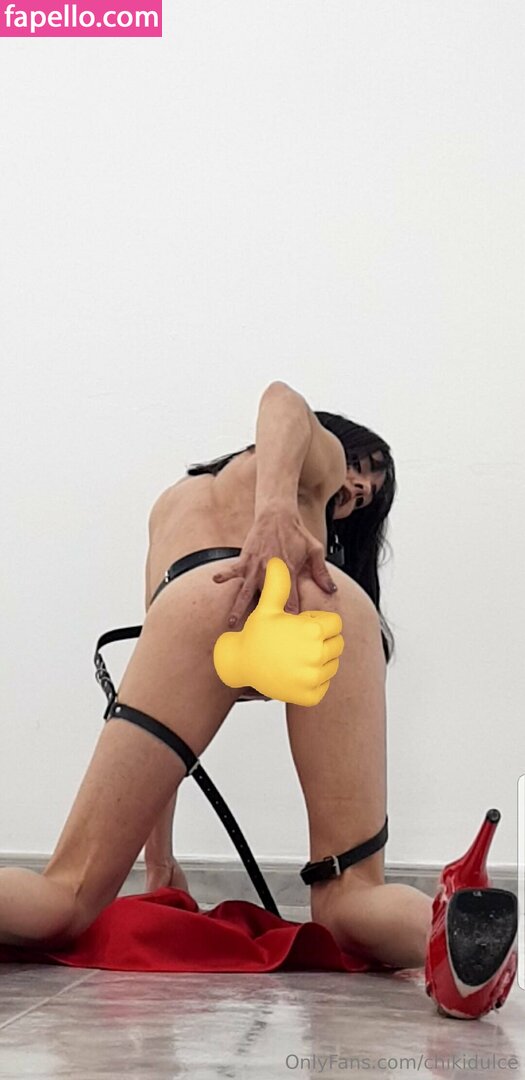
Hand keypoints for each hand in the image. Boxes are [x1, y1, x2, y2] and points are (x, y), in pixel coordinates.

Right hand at [212, 503, 337, 626]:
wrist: (278, 515)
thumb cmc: (297, 533)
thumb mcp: (314, 550)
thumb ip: (321, 572)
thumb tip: (332, 591)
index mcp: (289, 572)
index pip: (290, 600)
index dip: (290, 618)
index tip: (288, 635)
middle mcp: (271, 572)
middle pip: (266, 601)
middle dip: (263, 619)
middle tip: (259, 637)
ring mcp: (256, 566)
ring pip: (246, 591)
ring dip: (239, 607)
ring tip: (232, 623)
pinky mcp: (245, 559)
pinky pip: (233, 569)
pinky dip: (224, 575)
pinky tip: (216, 581)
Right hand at [213, 557, 343, 705]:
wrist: (240, 664)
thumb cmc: (255, 634)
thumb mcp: (267, 608)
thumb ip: (278, 584)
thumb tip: (277, 561)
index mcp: (312, 632)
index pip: (335, 624)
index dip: (318, 623)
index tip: (302, 626)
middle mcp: (317, 655)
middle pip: (337, 644)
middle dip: (321, 641)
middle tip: (300, 642)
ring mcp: (314, 678)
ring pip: (332, 665)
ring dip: (319, 659)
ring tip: (298, 655)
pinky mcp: (310, 695)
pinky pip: (324, 685)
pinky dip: (315, 680)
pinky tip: (298, 672)